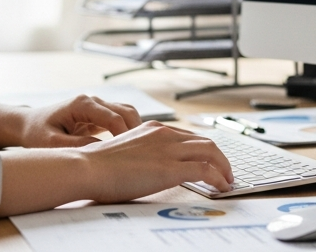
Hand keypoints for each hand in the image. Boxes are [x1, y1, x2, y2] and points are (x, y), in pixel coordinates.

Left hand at [15, 94, 142, 147]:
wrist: (28, 125)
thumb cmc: (36, 133)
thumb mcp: (51, 143)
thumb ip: (76, 146)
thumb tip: (102, 151)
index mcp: (82, 104)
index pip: (113, 118)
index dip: (125, 136)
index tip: (132, 156)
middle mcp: (93, 101)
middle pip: (126, 111)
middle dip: (137, 132)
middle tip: (142, 155)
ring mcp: (98, 106)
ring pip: (127, 113)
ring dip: (136, 130)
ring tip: (139, 153)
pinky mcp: (99, 115)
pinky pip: (121, 120)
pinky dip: (129, 132)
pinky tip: (131, 150)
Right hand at [78, 121, 234, 201]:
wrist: (88, 167)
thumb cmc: (97, 165)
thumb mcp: (124, 152)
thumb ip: (141, 154)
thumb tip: (146, 168)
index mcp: (153, 129)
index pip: (187, 136)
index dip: (202, 149)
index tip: (208, 160)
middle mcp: (164, 134)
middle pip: (205, 140)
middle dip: (219, 157)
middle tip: (224, 171)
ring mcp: (169, 150)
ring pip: (211, 151)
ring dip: (224, 166)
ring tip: (227, 181)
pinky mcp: (171, 168)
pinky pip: (206, 170)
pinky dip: (219, 178)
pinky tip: (221, 187)